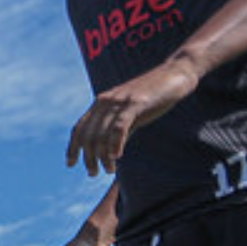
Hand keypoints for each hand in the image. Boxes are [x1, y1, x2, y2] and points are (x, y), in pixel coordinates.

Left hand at [67, 55, 198, 175]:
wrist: (176, 72)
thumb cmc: (156, 95)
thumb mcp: (133, 114)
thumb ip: (121, 130)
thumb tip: (112, 152)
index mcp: (101, 103)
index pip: (79, 128)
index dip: (72, 147)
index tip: (70, 164)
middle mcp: (105, 101)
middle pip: (87, 135)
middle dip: (88, 157)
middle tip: (93, 173)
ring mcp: (120, 101)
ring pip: (102, 133)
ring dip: (102, 156)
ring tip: (108, 170)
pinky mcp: (135, 103)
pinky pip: (119, 127)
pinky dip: (115, 144)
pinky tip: (117, 157)